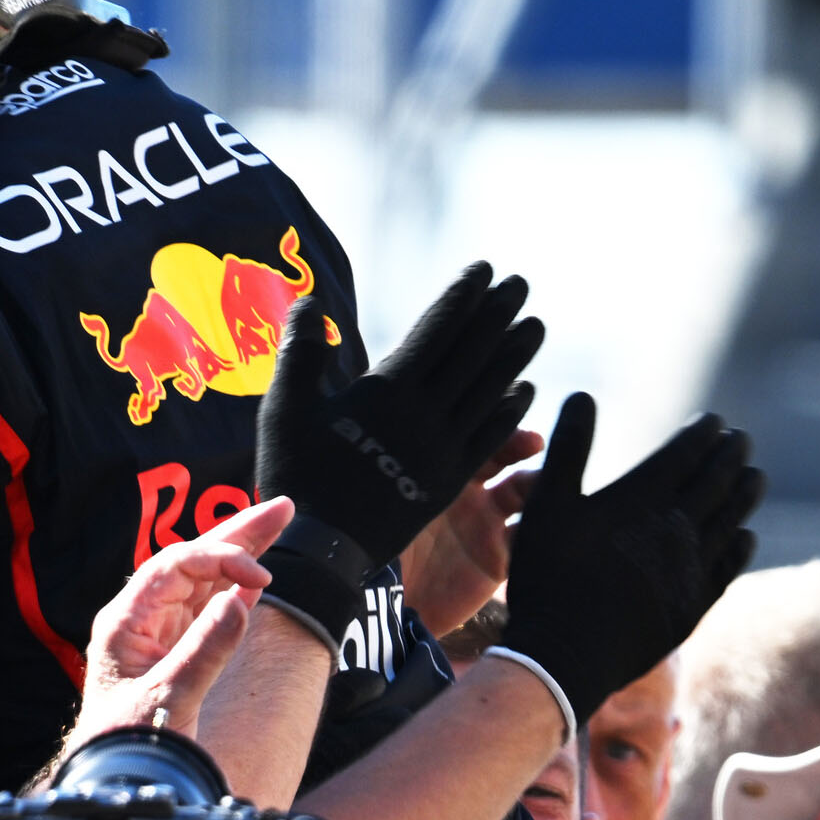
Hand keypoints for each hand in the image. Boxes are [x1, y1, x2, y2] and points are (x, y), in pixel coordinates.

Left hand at [79, 498, 292, 745]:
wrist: (115, 785)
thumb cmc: (126, 748)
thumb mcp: (166, 702)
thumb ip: (203, 652)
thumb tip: (239, 603)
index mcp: (127, 621)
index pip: (175, 567)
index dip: (220, 560)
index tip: (261, 577)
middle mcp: (141, 619)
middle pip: (192, 561)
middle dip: (237, 534)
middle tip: (281, 509)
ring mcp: (159, 635)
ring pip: (204, 582)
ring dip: (241, 555)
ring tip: (277, 526)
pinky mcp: (175, 654)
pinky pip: (207, 610)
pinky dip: (234, 592)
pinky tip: (256, 579)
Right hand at [251, 264, 542, 637]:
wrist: (321, 550)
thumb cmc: (296, 474)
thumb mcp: (285, 407)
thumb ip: (301, 350)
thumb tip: (308, 299)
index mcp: (387, 390)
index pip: (437, 330)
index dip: (463, 296)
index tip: (484, 269)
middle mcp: (424, 415)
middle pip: (473, 353)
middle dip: (498, 314)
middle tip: (521, 284)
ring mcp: (442, 449)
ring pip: (490, 392)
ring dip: (515, 356)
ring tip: (535, 326)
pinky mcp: (449, 480)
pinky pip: (489, 438)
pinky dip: (510, 411)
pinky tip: (524, 392)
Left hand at [396, 430, 540, 635]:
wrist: (377, 611)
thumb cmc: (378, 550)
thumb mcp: (395, 507)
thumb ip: (416, 476)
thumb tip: (416, 434)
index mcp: (436, 473)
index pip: (470, 439)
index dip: (487, 428)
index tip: (501, 420)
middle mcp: (465, 494)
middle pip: (504, 458)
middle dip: (521, 447)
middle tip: (534, 443)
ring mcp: (485, 527)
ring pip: (526, 497)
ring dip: (542, 489)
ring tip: (551, 486)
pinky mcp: (497, 563)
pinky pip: (530, 541)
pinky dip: (545, 534)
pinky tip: (555, 526)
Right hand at [494, 394, 762, 723]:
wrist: (567, 654)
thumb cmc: (548, 576)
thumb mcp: (546, 505)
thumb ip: (568, 448)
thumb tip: (583, 395)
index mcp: (642, 497)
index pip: (686, 452)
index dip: (704, 433)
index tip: (715, 420)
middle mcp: (676, 527)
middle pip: (717, 481)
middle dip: (731, 455)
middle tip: (741, 440)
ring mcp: (690, 567)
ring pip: (731, 520)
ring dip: (745, 494)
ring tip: (755, 476)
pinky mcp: (694, 604)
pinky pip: (728, 566)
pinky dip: (740, 544)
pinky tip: (745, 536)